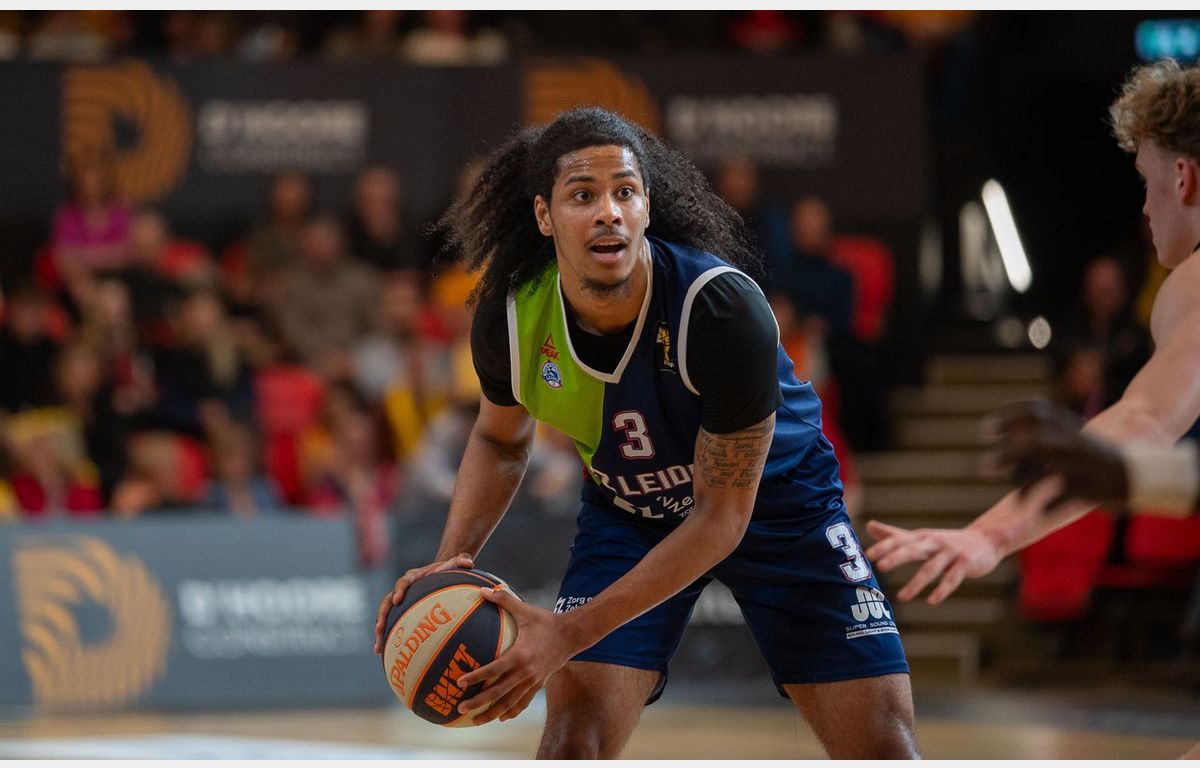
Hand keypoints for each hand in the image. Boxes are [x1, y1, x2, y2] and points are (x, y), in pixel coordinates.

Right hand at [373, 553, 473, 653]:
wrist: (439, 573)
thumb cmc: (447, 570)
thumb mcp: (454, 565)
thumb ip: (461, 561)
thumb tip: (468, 562)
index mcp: (412, 577)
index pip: (403, 582)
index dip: (398, 590)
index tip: (397, 600)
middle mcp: (402, 589)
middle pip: (387, 602)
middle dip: (382, 616)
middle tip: (379, 629)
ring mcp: (400, 601)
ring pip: (385, 616)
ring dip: (380, 630)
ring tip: (378, 647)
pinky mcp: (401, 612)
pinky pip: (391, 624)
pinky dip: (387, 637)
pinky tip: (383, 653)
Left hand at [455, 587, 575, 724]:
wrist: (572, 635)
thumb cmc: (546, 621)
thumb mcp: (525, 610)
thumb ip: (504, 599)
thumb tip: (483, 589)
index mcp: (520, 655)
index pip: (494, 670)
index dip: (476, 677)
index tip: (459, 682)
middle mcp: (526, 672)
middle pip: (499, 693)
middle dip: (478, 702)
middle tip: (459, 707)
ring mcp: (533, 681)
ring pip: (509, 703)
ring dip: (491, 713)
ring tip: (474, 722)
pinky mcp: (538, 685)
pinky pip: (523, 702)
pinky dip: (511, 711)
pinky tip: (500, 718)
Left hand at [864, 521, 1004, 603]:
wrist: (985, 540)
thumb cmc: (946, 541)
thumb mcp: (920, 537)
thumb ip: (895, 534)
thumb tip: (869, 525)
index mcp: (921, 537)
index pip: (899, 540)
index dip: (884, 546)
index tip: (867, 555)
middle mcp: (934, 543)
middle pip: (913, 549)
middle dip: (897, 557)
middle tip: (881, 566)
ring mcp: (951, 553)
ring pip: (931, 568)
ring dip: (916, 583)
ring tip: (901, 597)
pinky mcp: (965, 564)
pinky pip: (952, 579)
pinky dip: (941, 590)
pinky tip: (931, 601)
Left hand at [982, 399, 1127, 508]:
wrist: (1135, 473)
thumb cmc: (1089, 454)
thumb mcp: (1066, 433)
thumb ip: (1034, 429)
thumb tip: (990, 430)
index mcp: (1067, 424)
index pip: (1036, 410)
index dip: (1008, 416)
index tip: (985, 430)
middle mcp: (1072, 441)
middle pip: (1035, 442)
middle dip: (1007, 454)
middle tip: (984, 467)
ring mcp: (1080, 464)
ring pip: (1047, 472)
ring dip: (1025, 486)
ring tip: (1018, 500)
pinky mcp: (1087, 487)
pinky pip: (1060, 498)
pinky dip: (1048, 507)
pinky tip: (1040, 512)